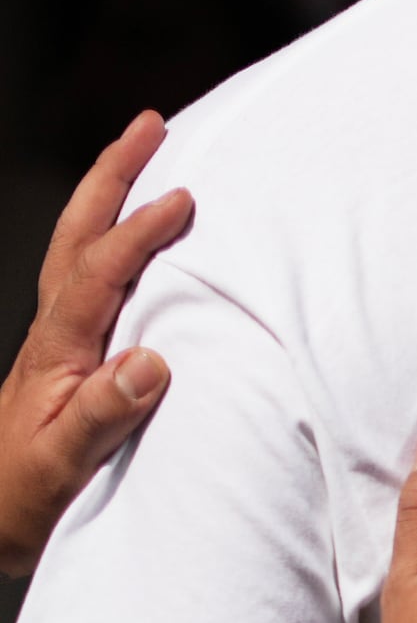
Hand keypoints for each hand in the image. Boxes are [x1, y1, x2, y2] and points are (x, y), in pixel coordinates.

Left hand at [0, 110, 191, 574]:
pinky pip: (93, 272)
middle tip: (150, 125)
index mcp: (58, 349)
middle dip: (111, 176)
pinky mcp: (70, 351)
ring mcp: (60, 338)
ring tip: (147, 153)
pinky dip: (114, 234)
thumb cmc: (27, 497)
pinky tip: (141, 236)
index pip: (98, 273)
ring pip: (78, 245)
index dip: (138, 233)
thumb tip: (151, 361)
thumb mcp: (64, 466)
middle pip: (76, 234)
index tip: (182, 200)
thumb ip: (103, 414)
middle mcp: (55, 332)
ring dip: (109, 194)